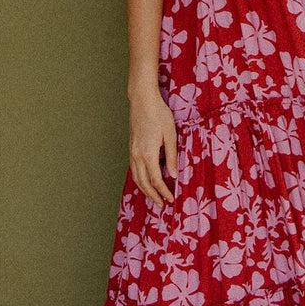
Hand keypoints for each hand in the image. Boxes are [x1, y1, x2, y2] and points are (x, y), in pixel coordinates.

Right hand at [128, 92, 177, 208]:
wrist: (142, 100)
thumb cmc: (159, 114)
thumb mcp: (170, 135)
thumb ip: (171, 156)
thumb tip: (173, 174)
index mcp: (148, 154)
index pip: (156, 180)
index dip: (163, 192)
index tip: (170, 199)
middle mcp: (137, 155)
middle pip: (143, 183)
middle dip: (152, 196)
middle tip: (162, 205)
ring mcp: (132, 151)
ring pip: (136, 177)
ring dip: (144, 189)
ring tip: (154, 197)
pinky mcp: (131, 147)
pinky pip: (134, 169)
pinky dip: (139, 179)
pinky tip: (145, 181)